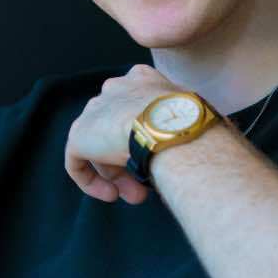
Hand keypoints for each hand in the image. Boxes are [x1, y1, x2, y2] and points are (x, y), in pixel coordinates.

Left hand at [65, 63, 180, 203]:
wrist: (169, 126)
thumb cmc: (193, 125)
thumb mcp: (194, 118)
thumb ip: (184, 126)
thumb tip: (199, 143)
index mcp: (142, 80)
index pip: (138, 110)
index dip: (147, 139)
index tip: (161, 159)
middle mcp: (115, 90)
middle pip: (118, 131)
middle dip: (132, 163)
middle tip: (148, 187)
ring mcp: (94, 111)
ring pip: (101, 149)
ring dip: (119, 176)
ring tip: (136, 197)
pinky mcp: (78, 135)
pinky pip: (78, 163)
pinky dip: (92, 182)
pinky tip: (111, 195)